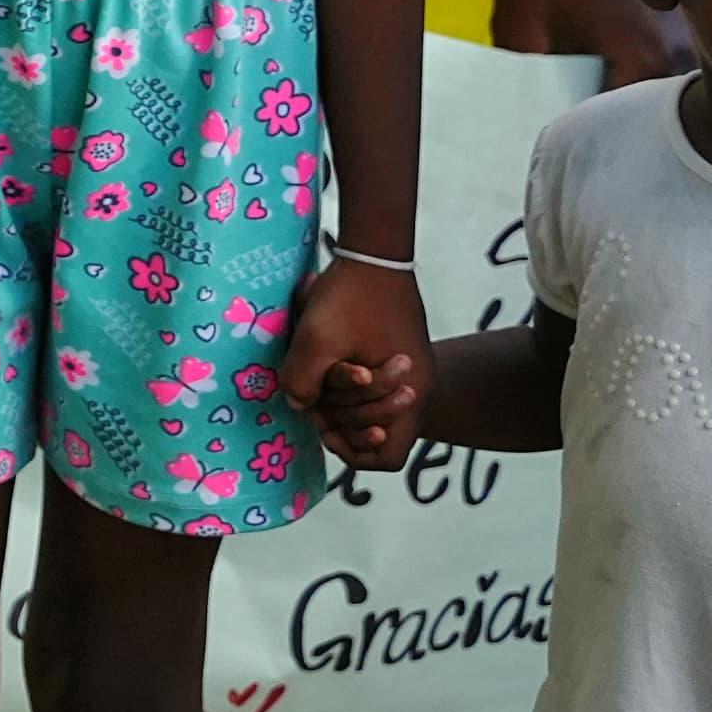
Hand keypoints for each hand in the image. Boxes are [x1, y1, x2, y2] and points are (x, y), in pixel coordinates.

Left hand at [283, 259, 430, 472]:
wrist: (374, 254)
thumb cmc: (350, 298)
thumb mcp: (316, 340)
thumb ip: (303, 380)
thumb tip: (297, 405)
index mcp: (409, 394)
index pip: (388, 457)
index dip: (354, 451)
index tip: (325, 425)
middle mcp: (415, 389)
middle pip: (377, 434)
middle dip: (341, 422)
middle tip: (314, 398)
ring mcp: (407, 372)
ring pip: (372, 408)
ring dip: (341, 401)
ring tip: (315, 378)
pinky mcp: (396, 354)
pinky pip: (371, 385)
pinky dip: (346, 382)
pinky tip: (323, 363)